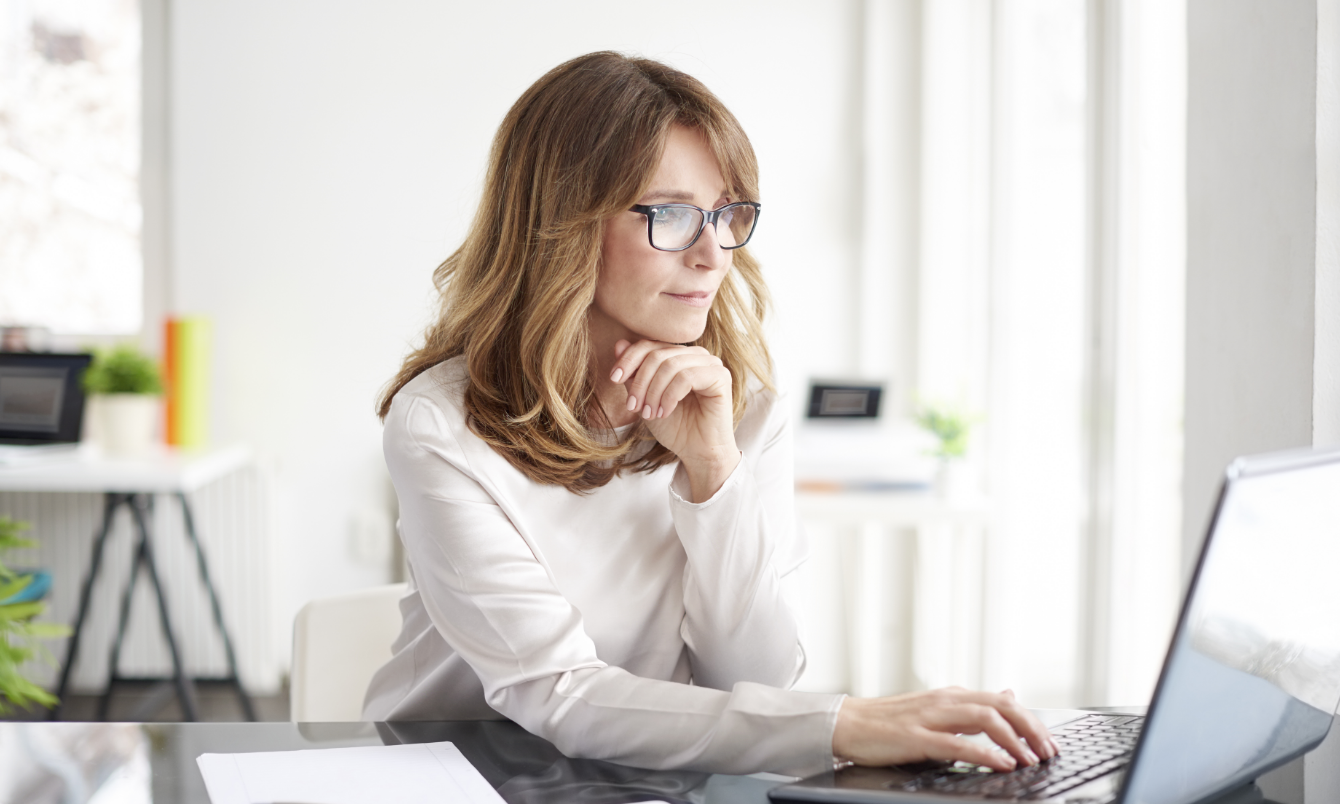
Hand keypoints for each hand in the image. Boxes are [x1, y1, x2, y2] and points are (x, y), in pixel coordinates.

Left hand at [608, 338, 739, 500]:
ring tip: (649, 414)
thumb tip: (619, 344)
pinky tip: (665, 412)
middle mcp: (696, 355)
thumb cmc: (674, 427)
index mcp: (679, 355)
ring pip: (670, 365)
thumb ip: (634, 374)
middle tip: (633, 407)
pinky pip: (687, 377)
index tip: (614, 379)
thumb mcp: (645, 399)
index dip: (628, 359)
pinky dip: (670, 396)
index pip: (649, 345)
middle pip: (657, 354)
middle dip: (640, 382)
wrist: (697, 453)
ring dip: (653, 392)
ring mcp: (711, 363)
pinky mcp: (721, 377)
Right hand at [832, 688, 1057, 771]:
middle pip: (1000, 706)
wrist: (847, 723)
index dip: (1030, 720)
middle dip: (1031, 728)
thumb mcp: (937, 709)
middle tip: (1049, 751)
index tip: (1049, 741)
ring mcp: (931, 717)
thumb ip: (972, 706)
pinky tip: (1001, 764)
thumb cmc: (888, 722)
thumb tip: (1009, 694)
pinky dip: (984, 754)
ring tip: (1031, 759)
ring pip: (984, 719)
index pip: (1002, 701)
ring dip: (1014, 739)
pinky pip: (957, 744)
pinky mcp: (916, 737)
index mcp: (951, 696)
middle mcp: (945, 701)